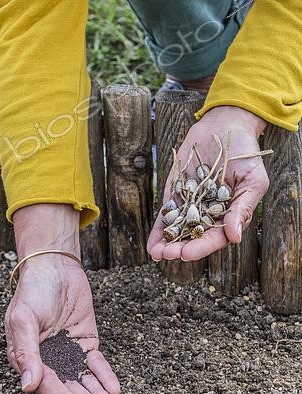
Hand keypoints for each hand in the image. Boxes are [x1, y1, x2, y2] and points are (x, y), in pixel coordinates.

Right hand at [5, 204, 119, 393]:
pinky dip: (106, 375)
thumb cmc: (33, 291)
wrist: (56, 266)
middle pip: (68, 385)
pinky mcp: (86, 342)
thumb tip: (28, 385)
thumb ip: (27, 352)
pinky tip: (115, 388)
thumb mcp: (23, 320)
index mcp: (28, 357)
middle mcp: (49, 359)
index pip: (46, 383)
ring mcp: (69, 351)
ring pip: (84, 378)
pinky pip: (97, 362)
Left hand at [147, 106, 268, 260]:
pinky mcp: (176, 194)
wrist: (225, 127)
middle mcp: (209, 215)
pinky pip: (167, 214)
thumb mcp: (252, 180)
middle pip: (193, 237)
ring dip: (167, 243)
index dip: (201, 246)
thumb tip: (234, 237)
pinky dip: (159, 229)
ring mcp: (191, 205)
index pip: (215, 237)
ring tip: (157, 253)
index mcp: (229, 216)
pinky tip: (152, 244)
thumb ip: (243, 208)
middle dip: (180, 248)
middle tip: (168, 254)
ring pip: (178, 230)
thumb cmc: (245, 154)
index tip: (187, 252)